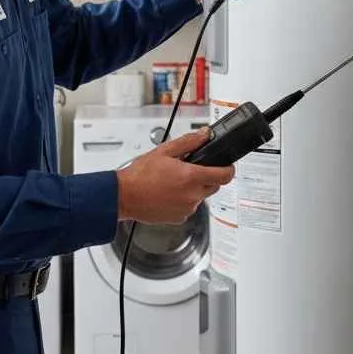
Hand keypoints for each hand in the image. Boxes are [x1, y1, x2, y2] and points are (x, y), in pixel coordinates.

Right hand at [117, 129, 234, 224]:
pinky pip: (189, 207)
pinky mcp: (179, 218)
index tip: (227, 166)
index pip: (225, 175)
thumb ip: (189, 142)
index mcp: (191, 177)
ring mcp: (186, 209)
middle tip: (191, 169)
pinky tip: (169, 193)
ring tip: (174, 181)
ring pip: (201, 197)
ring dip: (194, 189)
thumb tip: (205, 135)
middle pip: (214, 186)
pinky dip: (184, 200)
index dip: (229, 169)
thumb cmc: (139, 176)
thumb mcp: (165, 151)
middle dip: (207, 176)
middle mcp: (192, 195)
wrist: (123, 196)